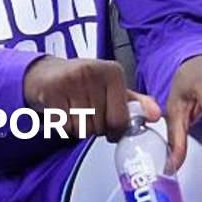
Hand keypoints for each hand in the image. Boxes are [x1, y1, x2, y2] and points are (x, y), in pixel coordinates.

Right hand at [22, 56, 159, 141]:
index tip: (108, 125)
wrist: (45, 73)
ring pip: (83, 129)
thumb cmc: (83, 83)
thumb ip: (136, 102)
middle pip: (101, 126)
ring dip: (78, 128)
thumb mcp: (112, 87)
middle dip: (94, 127)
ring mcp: (72, 80)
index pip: (121, 119)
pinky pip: (64, 126)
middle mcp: (94, 72)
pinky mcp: (53, 90)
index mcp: (114, 72)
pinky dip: (63, 127)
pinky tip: (62, 111)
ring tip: (74, 110)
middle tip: (86, 112)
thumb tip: (156, 115)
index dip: (114, 129)